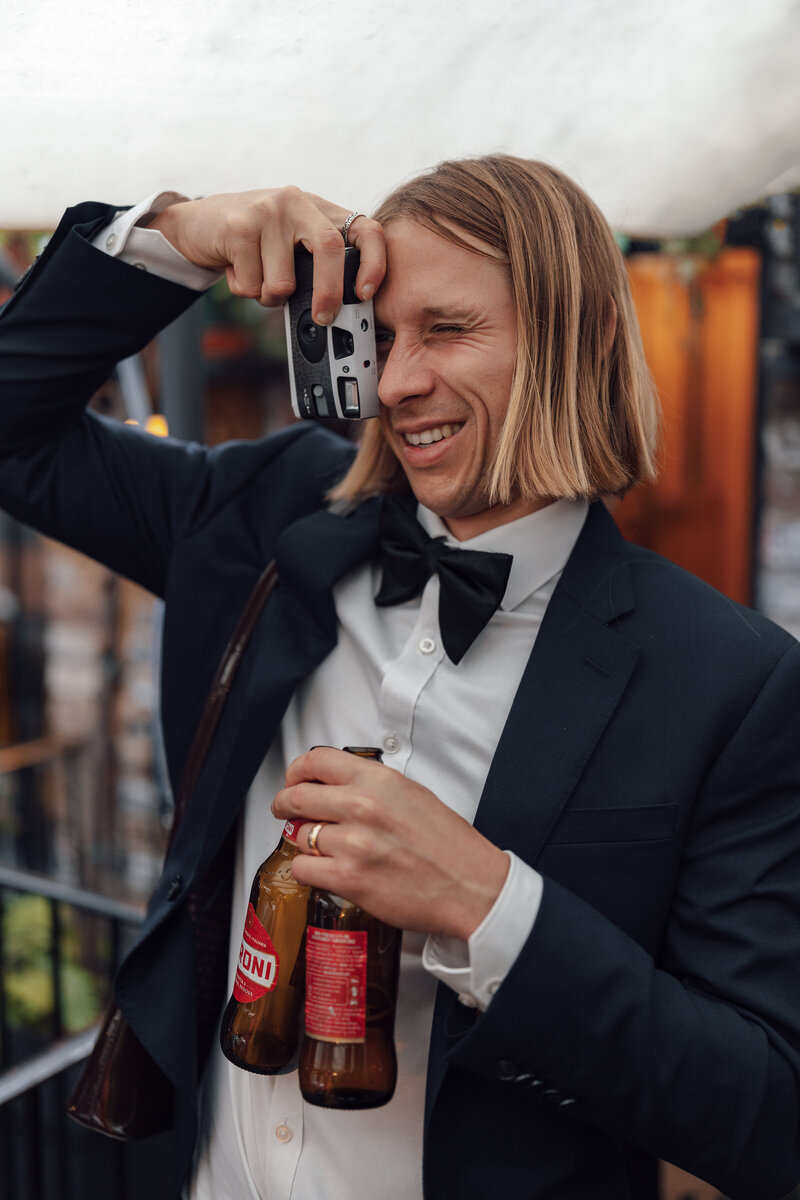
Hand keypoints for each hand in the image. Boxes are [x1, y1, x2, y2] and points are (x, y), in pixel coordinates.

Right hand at [147, 188, 385, 318]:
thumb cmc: (252, 241)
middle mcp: (297, 202)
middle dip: (328, 294)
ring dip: (270, 296)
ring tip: (257, 277)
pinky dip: (245, 289)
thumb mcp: (291, 241)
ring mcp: (267, 211)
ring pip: (285, 282)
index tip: (365, 293)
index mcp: (318, 208)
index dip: (374, 263)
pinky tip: (236, 268)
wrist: (197, 224)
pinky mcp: (239, 227)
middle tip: (322, 317)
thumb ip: (317, 262)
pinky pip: (254, 285)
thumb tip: (342, 310)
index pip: (364, 229)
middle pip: (330, 250)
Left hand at [272, 746, 509, 939]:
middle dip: (285, 804)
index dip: (297, 770)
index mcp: (378, 781)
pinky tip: (323, 870)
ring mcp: (353, 843)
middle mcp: (362, 806)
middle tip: (286, 810)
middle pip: (298, 796)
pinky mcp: (348, 879)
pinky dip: (308, 871)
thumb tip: (338, 786)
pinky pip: (303, 869)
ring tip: (321, 847)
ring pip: (300, 835)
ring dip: (305, 842)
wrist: (471, 887)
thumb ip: (373, 786)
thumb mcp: (413, 795)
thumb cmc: (449, 846)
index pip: (317, 761)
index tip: (294, 779)